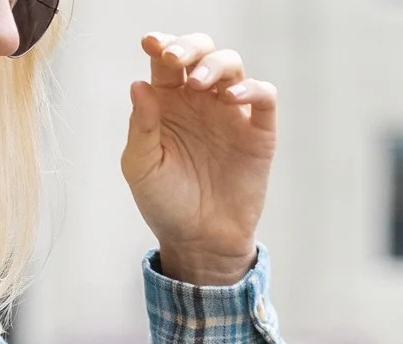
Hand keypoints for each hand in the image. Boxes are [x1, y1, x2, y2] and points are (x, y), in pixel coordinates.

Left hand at [121, 33, 277, 286]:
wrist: (199, 241)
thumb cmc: (165, 204)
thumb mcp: (141, 167)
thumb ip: (140, 126)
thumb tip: (139, 84)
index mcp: (168, 105)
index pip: (166, 63)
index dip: (161, 45)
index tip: (150, 43)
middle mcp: (199, 102)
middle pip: (201, 53)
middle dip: (189, 46)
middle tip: (175, 59)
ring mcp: (230, 114)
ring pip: (232, 66)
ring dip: (215, 65)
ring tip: (199, 84)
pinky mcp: (258, 132)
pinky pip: (263, 96)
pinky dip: (251, 89)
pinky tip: (231, 99)